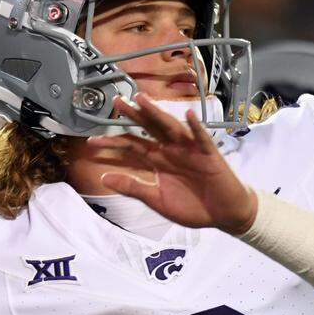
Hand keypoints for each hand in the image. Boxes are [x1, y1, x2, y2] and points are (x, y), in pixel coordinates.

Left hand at [86, 94, 257, 233]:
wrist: (223, 214)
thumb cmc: (192, 206)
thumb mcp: (156, 199)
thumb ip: (132, 187)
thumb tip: (103, 178)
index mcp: (157, 160)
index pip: (132, 146)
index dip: (112, 143)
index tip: (91, 141)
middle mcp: (171, 150)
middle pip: (148, 128)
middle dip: (132, 115)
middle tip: (116, 101)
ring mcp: (190, 150)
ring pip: (170, 127)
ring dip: (157, 113)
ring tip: (143, 100)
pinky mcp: (209, 155)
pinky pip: (201, 138)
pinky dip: (195, 127)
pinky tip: (188, 115)